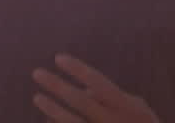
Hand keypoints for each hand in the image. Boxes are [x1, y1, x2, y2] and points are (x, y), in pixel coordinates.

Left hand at [32, 54, 158, 121]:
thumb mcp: (137, 107)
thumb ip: (114, 96)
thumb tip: (85, 88)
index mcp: (125, 105)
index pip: (97, 81)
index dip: (77, 69)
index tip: (58, 58)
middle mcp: (112, 119)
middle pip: (79, 100)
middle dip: (57, 85)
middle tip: (37, 73)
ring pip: (71, 121)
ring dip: (52, 108)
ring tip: (37, 96)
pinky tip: (48, 118)